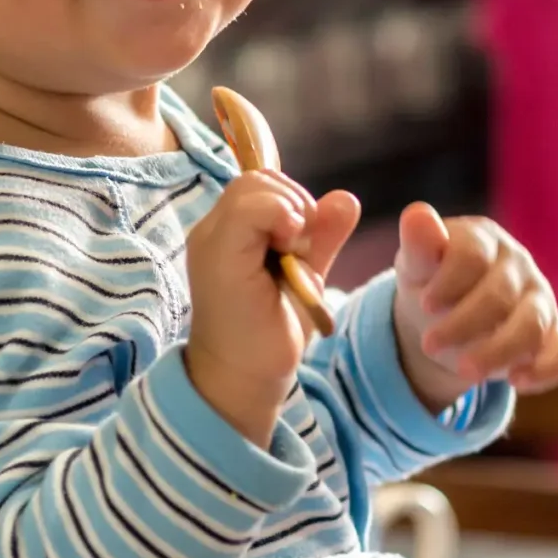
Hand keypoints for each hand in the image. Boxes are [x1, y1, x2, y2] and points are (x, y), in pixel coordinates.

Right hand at [184, 172, 358, 443]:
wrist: (246, 379)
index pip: (261, 184)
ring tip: (292, 255)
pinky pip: (250, 208)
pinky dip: (281, 216)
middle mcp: (212, 229)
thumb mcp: (304, 275)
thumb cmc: (269, 332)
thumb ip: (322, 236)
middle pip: (257, 178)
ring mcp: (211, 240)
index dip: (292, 201)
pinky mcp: (219, 255)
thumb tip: (346, 198)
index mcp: (228, 231)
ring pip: (254, 185)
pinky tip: (289, 250)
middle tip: (301, 248)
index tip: (304, 243)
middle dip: (294, 202)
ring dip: (289, 211)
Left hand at [391, 202, 557, 409]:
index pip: (473, 256)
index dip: (449, 281)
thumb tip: (416, 214)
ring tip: (463, 372)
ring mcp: (540, 299)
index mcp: (484, 239)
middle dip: (463, 324)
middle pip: (500, 295)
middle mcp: (518, 265)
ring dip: (498, 352)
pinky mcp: (554, 334)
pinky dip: (545, 370)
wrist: (449, 316)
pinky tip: (515, 382)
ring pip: (532, 325)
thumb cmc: (432, 282)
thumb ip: (418, 245)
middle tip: (429, 346)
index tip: (425, 305)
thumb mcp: (416, 266)